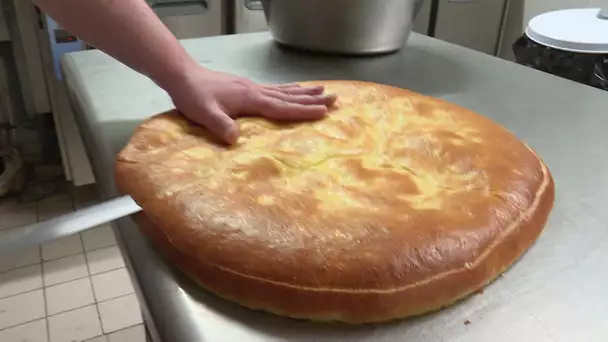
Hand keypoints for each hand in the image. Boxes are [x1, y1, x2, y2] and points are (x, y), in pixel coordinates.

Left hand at [165, 68, 336, 143]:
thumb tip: (236, 140)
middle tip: (334, 99)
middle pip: (289, 97)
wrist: (183, 76)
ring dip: (304, 93)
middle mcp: (256, 91)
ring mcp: (252, 88)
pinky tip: (294, 89)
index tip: (323, 112)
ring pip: (284, 91)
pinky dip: (289, 90)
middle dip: (312, 100)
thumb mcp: (204, 113)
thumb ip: (220, 125)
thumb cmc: (193, 96)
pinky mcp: (247, 88)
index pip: (281, 107)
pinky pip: (275, 89)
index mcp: (250, 99)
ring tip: (323, 90)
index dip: (302, 111)